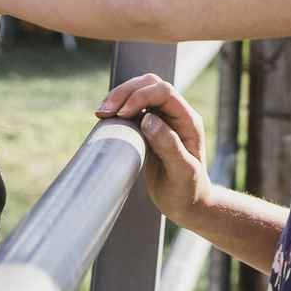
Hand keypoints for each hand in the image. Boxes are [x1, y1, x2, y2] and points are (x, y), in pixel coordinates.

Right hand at [96, 73, 209, 223]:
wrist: (187, 205)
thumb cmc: (188, 191)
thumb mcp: (183, 173)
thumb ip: (169, 146)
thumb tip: (148, 119)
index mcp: (188, 121)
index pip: (164, 92)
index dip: (141, 97)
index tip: (122, 114)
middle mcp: (176, 115)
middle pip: (150, 85)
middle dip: (126, 92)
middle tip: (105, 111)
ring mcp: (163, 119)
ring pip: (139, 91)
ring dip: (119, 97)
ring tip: (101, 113)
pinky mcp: (149, 127)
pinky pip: (132, 107)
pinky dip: (117, 107)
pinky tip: (105, 118)